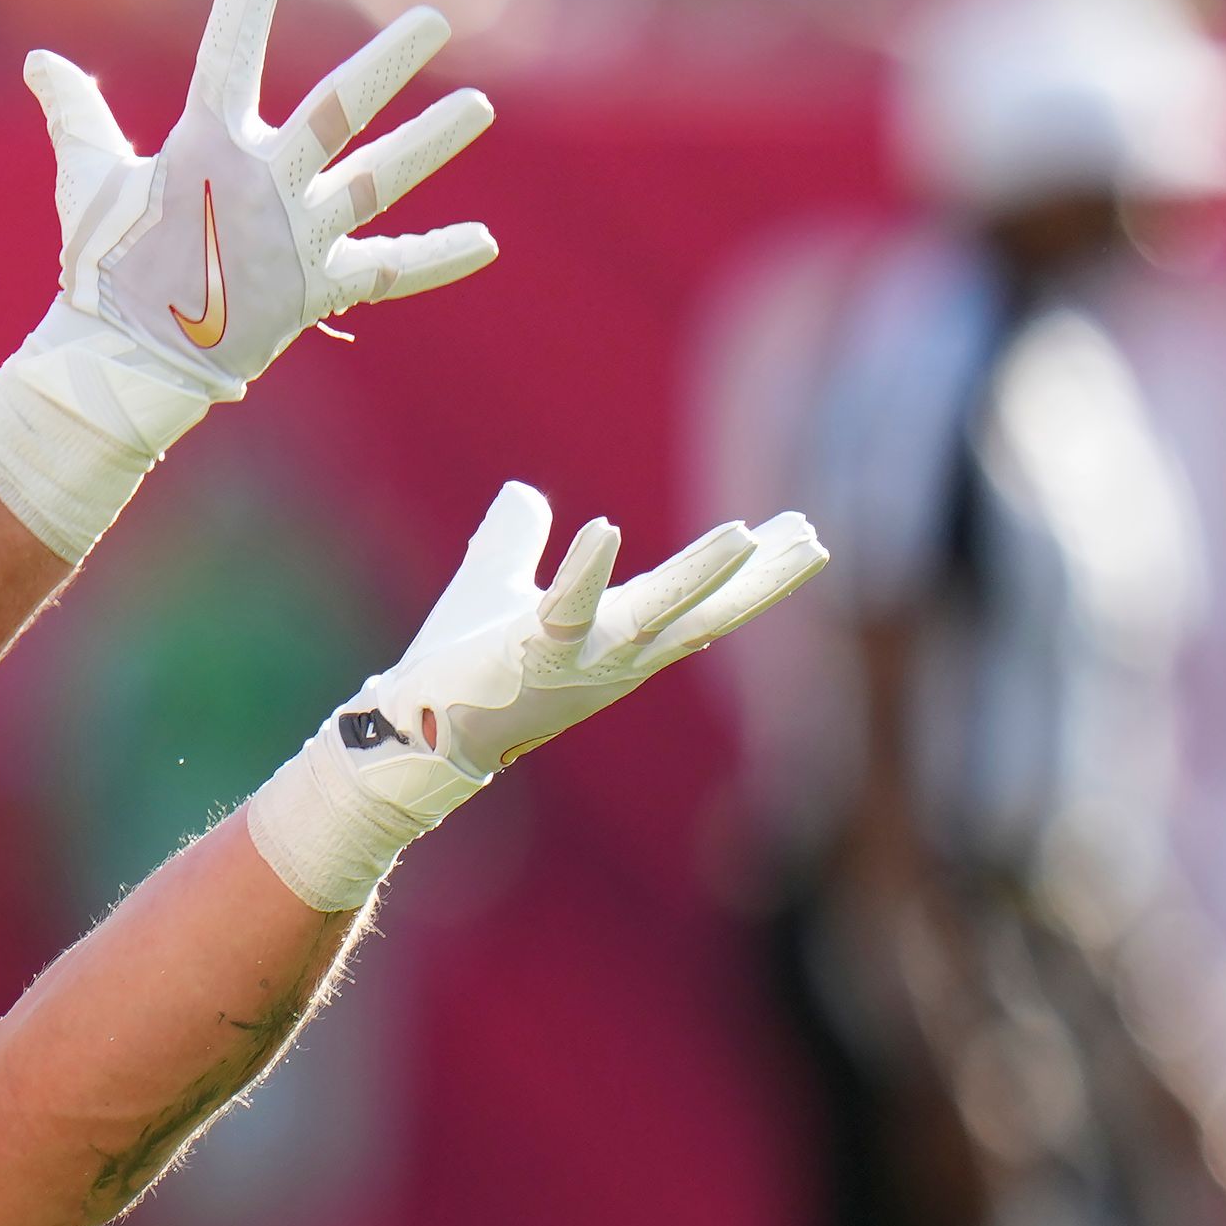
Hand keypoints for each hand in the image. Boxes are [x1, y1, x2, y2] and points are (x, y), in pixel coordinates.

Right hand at [28, 0, 498, 398]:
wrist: (127, 364)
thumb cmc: (103, 269)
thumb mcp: (87, 183)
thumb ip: (76, 116)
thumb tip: (38, 61)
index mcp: (204, 151)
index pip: (225, 55)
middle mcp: (261, 187)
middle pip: (336, 111)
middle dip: (387, 63)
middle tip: (434, 21)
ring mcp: (296, 238)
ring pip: (377, 180)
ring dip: (431, 141)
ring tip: (479, 106)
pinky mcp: (317, 289)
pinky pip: (386, 272)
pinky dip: (436, 258)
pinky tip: (486, 241)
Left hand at [245, 483, 828, 911]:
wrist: (412, 732)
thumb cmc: (458, 668)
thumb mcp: (496, 585)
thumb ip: (516, 537)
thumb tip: (525, 492)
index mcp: (614, 640)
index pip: (698, 604)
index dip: (751, 575)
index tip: (801, 537)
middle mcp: (611, 657)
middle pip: (705, 614)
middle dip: (762, 581)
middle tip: (814, 539)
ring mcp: (578, 660)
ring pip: (656, 615)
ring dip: (702, 577)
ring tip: (747, 534)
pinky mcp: (532, 654)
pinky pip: (566, 610)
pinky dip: (585, 573)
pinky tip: (606, 528)